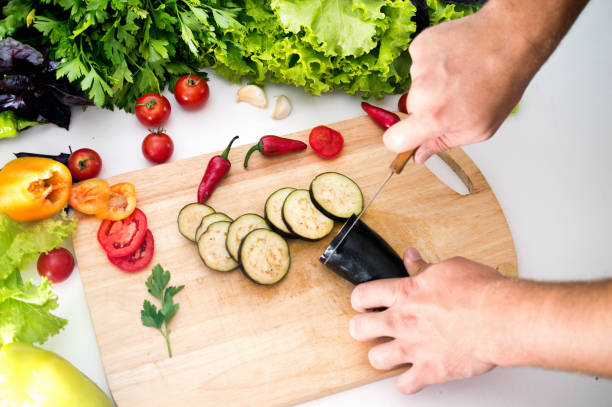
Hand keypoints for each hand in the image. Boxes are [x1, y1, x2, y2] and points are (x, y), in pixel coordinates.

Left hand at [349, 248, 506, 393]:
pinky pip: (404, 385)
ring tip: (390, 352)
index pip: (363, 295)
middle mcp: (403, 321)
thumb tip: (411, 256)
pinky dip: (407, 382)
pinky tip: (411, 375)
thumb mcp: (448, 268)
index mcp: (405, 293)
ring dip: (382, 356)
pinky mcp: (429, 371)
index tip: (365, 303)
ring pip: (376, 359)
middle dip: (362, 327)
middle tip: (371, 328)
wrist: (502, 319)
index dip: (360, 300)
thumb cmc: (481, 292)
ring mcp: (413, 348)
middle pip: (359, 328)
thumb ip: (423, 267)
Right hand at [384, 7, 540, 162]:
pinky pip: (420, 62)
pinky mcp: (421, 46)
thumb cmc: (501, 83)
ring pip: (417, 84)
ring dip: (434, 82)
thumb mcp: (478, 129)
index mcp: (433, 118)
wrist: (510, 39)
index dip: (400, 140)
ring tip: (461, 75)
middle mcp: (421, 92)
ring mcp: (419, 66)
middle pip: (410, 108)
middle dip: (427, 106)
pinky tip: (456, 60)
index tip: (409, 136)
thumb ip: (443, 143)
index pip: (394, 140)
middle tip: (455, 98)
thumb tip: (421, 154)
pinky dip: (435, 62)